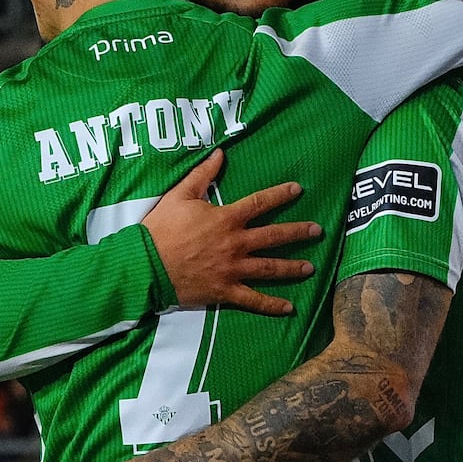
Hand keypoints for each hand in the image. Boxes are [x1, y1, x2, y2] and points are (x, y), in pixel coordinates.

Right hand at [142, 149, 320, 315]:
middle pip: (274, 236)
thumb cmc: (160, 229)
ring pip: (270, 268)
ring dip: (292, 268)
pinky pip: (253, 300)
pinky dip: (272, 305)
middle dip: (298, 232)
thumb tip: (219, 153)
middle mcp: (236, 244)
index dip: (280, 195)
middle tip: (317, 231)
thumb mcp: (179, 195)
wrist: (145, 265)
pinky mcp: (225, 291)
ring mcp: (232, 269)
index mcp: (226, 219)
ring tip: (310, 267)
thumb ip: (202, 175)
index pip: (260, 203)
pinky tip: (289, 307)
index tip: (297, 190)